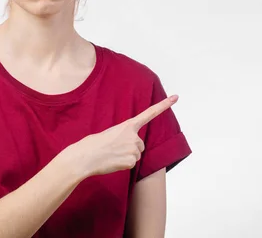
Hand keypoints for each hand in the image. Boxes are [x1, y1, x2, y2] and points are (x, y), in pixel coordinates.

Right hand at [60, 95, 178, 177]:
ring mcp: (133, 149)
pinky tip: (113, 162)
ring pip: (136, 155)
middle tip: (114, 149)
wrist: (85, 157)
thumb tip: (129, 147)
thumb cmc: (93, 145)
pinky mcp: (131, 161)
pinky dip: (124, 165)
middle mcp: (133, 136)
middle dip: (131, 148)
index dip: (164, 105)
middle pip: (140, 144)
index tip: (176, 97)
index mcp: (127, 125)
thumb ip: (123, 136)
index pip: (149, 113)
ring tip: (112, 155)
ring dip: (126, 157)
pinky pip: (131, 164)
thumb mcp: (110, 133)